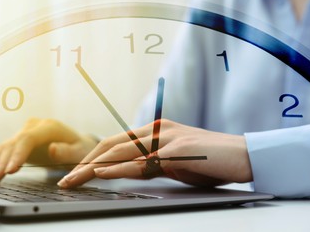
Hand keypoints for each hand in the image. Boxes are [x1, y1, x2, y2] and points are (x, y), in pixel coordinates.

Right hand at [0, 118, 96, 183]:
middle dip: (0, 163)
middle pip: (13, 144)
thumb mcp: (80, 152)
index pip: (28, 139)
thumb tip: (53, 149)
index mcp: (48, 127)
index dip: (17, 155)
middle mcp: (34, 127)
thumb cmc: (81, 149)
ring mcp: (25, 132)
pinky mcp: (20, 140)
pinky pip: (5, 149)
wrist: (79, 144)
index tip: (9, 171)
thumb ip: (67, 151)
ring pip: (5, 147)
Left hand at [57, 119, 252, 187]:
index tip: (77, 172)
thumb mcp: (174, 162)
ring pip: (120, 151)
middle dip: (85, 161)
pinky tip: (101, 173)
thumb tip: (128, 171)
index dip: (93, 156)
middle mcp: (157, 130)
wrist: (243, 155)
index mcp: (155, 131)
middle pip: (111, 144)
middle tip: (67, 178)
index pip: (116, 142)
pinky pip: (142, 161)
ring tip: (73, 179)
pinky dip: (119, 167)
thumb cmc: (209, 160)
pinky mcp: (177, 150)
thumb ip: (151, 163)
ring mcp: (166, 138)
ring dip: (93, 166)